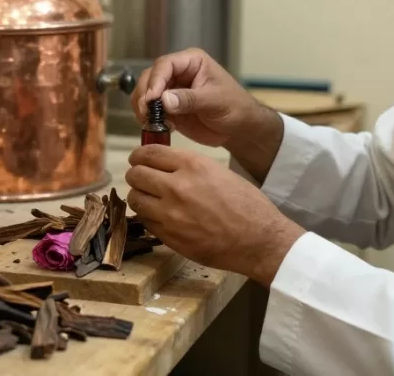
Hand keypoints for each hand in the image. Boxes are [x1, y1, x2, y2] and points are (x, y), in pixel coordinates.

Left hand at [124, 145, 304, 285]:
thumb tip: (163, 166)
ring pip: (135, 198)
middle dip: (136, 175)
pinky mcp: (170, 236)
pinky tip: (159, 216)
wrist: (259, 240)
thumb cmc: (246, 205)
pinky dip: (148, 217)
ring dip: (139, 197)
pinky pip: (145, 220)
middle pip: (136, 174)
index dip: (139, 155)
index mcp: (193, 165)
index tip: (138, 159)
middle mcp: (177, 186)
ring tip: (149, 199)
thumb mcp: (219, 172)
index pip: (149, 153)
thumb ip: (188, 167)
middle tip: (142, 179)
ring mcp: (171, 213)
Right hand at [130, 49, 274, 150]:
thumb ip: (189, 99)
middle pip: (150, 77)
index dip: (155, 80)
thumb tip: (164, 100)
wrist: (239, 128)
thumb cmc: (234, 107)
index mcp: (191, 62)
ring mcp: (171, 90)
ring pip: (146, 93)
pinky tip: (157, 127)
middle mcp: (177, 72)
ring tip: (149, 122)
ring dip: (142, 107)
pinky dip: (148, 118)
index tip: (151, 99)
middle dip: (144, 94)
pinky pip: (150, 110)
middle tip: (145, 113)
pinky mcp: (168, 107)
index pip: (165, 65)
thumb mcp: (215, 101)